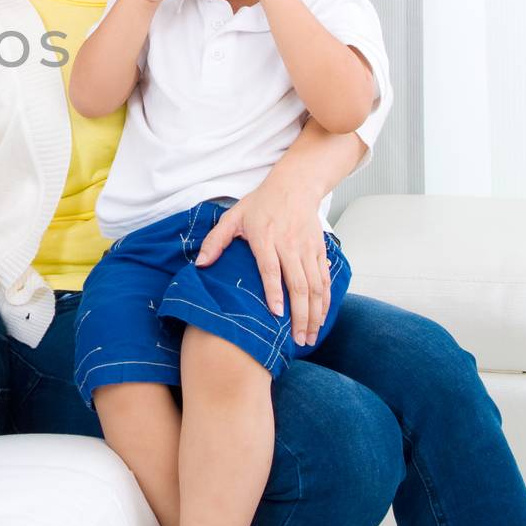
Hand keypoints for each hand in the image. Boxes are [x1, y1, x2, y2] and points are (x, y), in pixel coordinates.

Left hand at [194, 184, 330, 345]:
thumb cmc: (261, 203)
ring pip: (315, 286)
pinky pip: (325, 280)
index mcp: (266, 238)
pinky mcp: (319, 251)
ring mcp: (307, 249)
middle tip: (298, 340)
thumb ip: (215, 240)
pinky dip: (325, 301)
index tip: (276, 313)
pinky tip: (322, 318)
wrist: (295, 185)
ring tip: (310, 337)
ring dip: (315, 313)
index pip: (271, 268)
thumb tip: (200, 263)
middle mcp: (289, 245)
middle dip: (301, 315)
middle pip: (298, 284)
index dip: (274, 291)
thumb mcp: (233, 216)